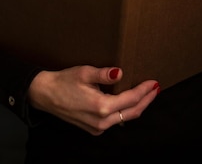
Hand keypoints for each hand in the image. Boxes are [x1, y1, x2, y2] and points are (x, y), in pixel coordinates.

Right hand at [27, 65, 159, 134]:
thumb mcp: (85, 72)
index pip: (131, 99)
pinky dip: (125, 111)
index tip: (154, 82)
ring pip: (124, 118)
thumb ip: (104, 74)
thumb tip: (121, 73)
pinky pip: (115, 121)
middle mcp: (101, 122)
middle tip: (156, 89)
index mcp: (101, 107)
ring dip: (137, 106)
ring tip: (146, 94)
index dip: (144, 91)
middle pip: (132, 112)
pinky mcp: (93, 129)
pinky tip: (128, 101)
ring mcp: (97, 128)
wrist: (45, 95)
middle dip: (146, 100)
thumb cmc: (64, 81)